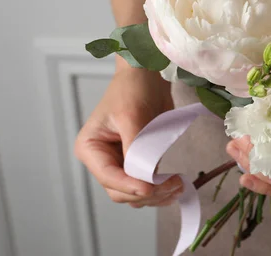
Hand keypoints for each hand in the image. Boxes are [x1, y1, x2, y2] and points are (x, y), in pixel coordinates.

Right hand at [75, 62, 181, 207]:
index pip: (108, 177)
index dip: (130, 186)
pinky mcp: (140, 161)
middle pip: (121, 191)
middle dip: (146, 193)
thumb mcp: (131, 116)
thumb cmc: (132, 88)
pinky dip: (161, 189)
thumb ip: (135, 148)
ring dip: (156, 195)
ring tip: (178, 186)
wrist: (148, 75)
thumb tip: (143, 176)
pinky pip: (148, 183)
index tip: (151, 188)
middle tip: (172, 186)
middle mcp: (103, 159)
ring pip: (135, 192)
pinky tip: (177, 186)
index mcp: (91, 148)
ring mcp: (121, 162)